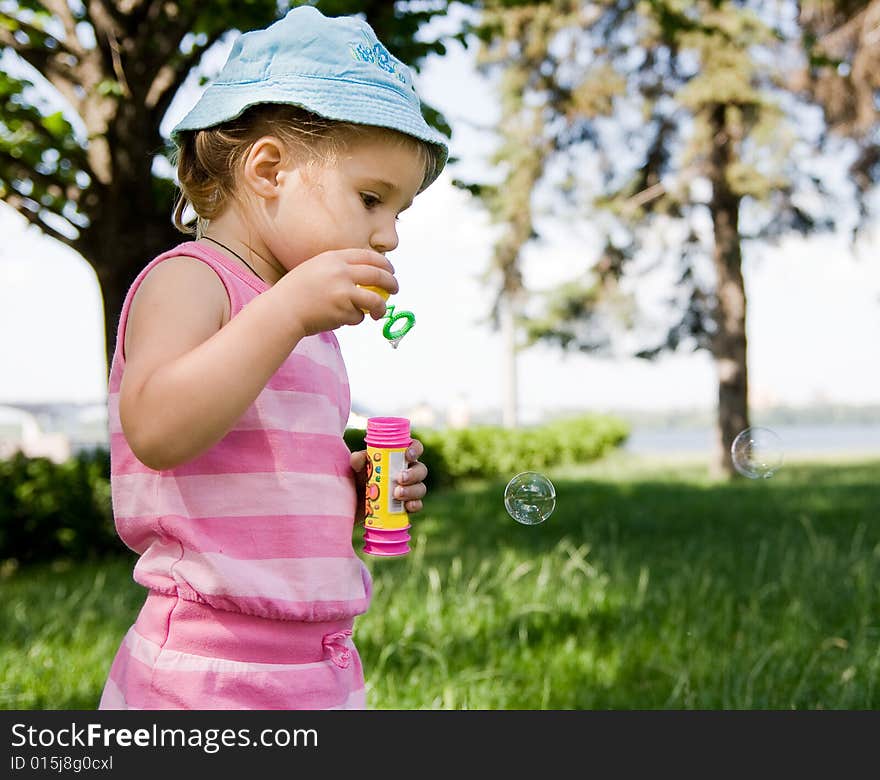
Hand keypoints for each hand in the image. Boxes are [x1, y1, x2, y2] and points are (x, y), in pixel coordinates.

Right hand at [278, 248, 398, 336]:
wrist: (282, 310)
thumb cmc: (296, 293)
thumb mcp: (315, 269)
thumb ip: (337, 268)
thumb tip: (365, 274)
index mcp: (333, 258)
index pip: (367, 256)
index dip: (384, 263)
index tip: (390, 269)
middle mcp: (340, 271)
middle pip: (378, 274)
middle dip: (392, 282)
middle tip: (395, 289)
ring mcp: (343, 291)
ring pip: (375, 299)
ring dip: (381, 308)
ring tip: (379, 313)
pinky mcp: (343, 310)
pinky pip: (358, 316)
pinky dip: (354, 320)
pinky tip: (341, 319)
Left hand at [349, 438, 427, 522]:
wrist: (353, 503)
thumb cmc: (358, 479)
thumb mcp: (356, 468)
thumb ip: (358, 460)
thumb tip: (359, 457)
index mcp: (398, 458)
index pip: (414, 448)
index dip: (415, 449)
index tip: (408, 455)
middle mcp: (407, 472)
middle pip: (421, 470)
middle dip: (413, 474)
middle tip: (400, 478)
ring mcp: (409, 490)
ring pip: (420, 488)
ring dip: (411, 490)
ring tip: (397, 494)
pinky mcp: (406, 506)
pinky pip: (417, 505)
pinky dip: (414, 505)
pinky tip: (407, 506)